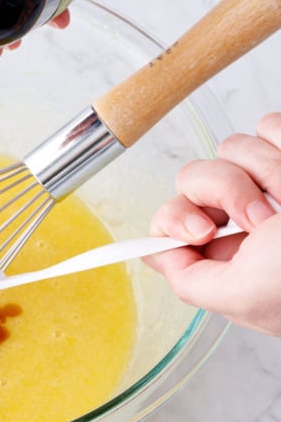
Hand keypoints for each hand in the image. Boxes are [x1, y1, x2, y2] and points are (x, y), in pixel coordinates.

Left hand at [146, 113, 280, 335]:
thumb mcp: (247, 296)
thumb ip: (193, 280)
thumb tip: (153, 254)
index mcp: (230, 259)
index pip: (172, 223)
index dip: (174, 218)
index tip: (201, 226)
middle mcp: (247, 220)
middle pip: (194, 179)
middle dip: (225, 190)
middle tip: (261, 218)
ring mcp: (274, 183)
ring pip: (232, 147)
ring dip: (267, 170)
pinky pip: (269, 125)